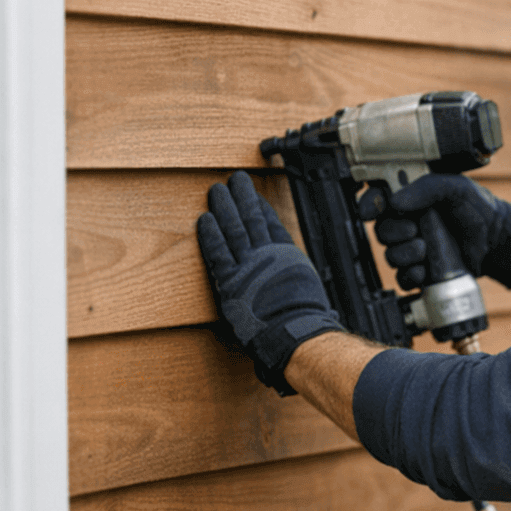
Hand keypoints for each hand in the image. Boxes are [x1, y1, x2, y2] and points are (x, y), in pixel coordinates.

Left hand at [197, 171, 344, 395]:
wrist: (294, 331)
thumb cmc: (304, 318)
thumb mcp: (306, 289)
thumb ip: (294, 278)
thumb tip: (294, 280)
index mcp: (287, 256)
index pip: (272, 224)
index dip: (261, 207)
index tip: (255, 195)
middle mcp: (267, 255)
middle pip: (252, 219)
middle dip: (243, 197)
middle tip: (235, 180)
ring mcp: (248, 265)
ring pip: (234, 228)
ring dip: (225, 207)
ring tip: (217, 190)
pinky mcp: (231, 279)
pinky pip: (217, 251)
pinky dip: (210, 234)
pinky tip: (204, 218)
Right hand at [358, 174, 510, 289]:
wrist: (496, 240)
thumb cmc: (477, 209)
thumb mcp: (456, 188)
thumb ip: (427, 188)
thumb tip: (396, 201)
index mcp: (411, 198)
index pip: (377, 199)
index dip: (369, 204)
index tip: (372, 211)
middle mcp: (407, 223)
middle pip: (381, 231)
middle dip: (394, 232)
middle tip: (414, 229)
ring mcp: (412, 248)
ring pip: (390, 256)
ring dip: (403, 254)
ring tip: (424, 249)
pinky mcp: (421, 270)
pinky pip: (403, 278)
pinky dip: (410, 275)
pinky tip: (424, 269)